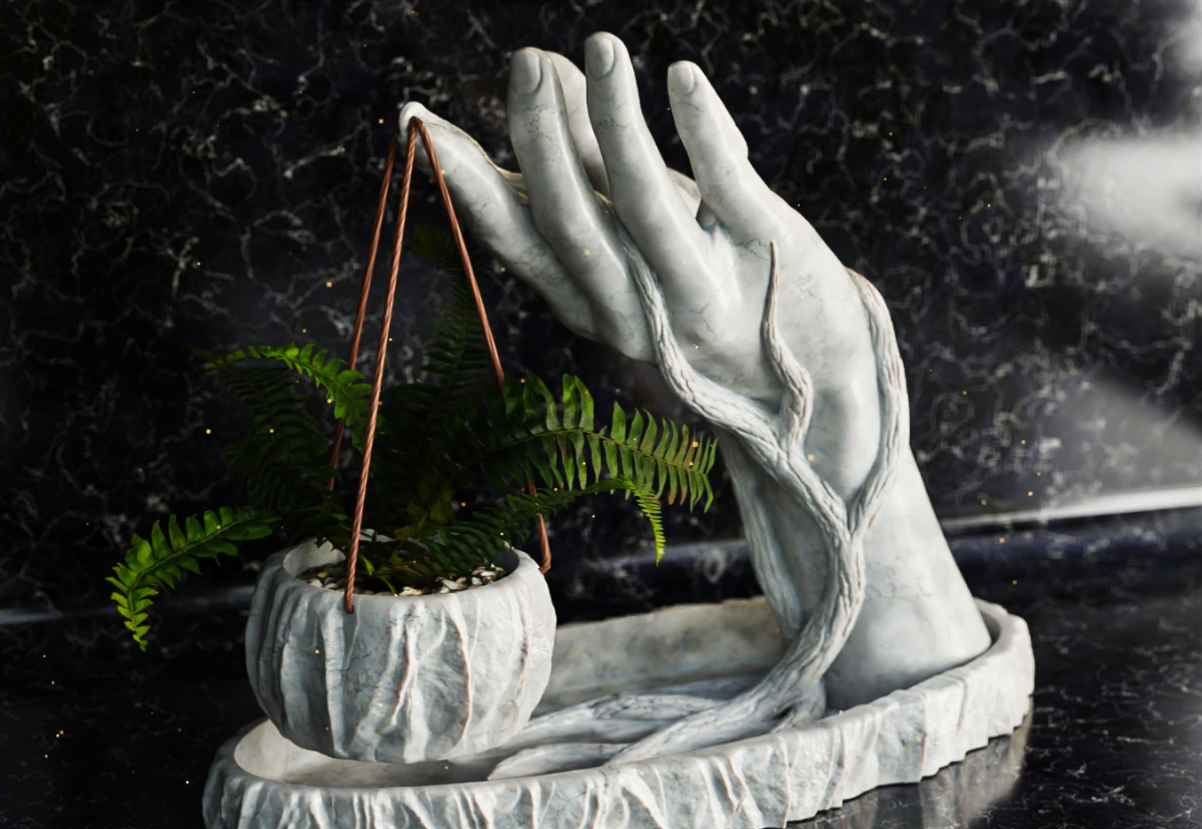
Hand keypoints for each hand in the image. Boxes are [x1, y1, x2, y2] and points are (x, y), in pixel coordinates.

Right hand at [400, 33, 880, 499]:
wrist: (813, 376)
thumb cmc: (709, 289)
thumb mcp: (638, 235)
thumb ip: (585, 161)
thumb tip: (536, 68)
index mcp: (592, 304)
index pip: (519, 243)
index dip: (467, 187)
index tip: (417, 127)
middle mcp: (638, 305)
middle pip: (572, 223)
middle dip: (540, 141)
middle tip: (522, 63)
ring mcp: (704, 283)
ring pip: (642, 204)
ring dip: (613, 123)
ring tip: (599, 49)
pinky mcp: (766, 251)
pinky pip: (729, 189)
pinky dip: (704, 132)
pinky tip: (682, 78)